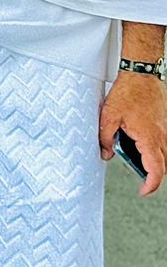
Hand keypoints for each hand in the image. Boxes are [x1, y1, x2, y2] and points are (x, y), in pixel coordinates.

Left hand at [99, 71, 166, 195]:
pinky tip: (141, 144)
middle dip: (152, 174)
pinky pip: (165, 144)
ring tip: (138, 160)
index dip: (151, 184)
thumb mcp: (108, 116)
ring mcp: (166, 130)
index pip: (156, 170)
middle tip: (139, 177)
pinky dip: (157, 150)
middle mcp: (163, 137)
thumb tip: (105, 154)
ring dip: (156, 162)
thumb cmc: (128, 93)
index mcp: (150, 139)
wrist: (142, 75)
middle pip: (164, 166)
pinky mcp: (166, 124)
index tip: (142, 191)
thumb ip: (105, 138)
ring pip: (166, 155)